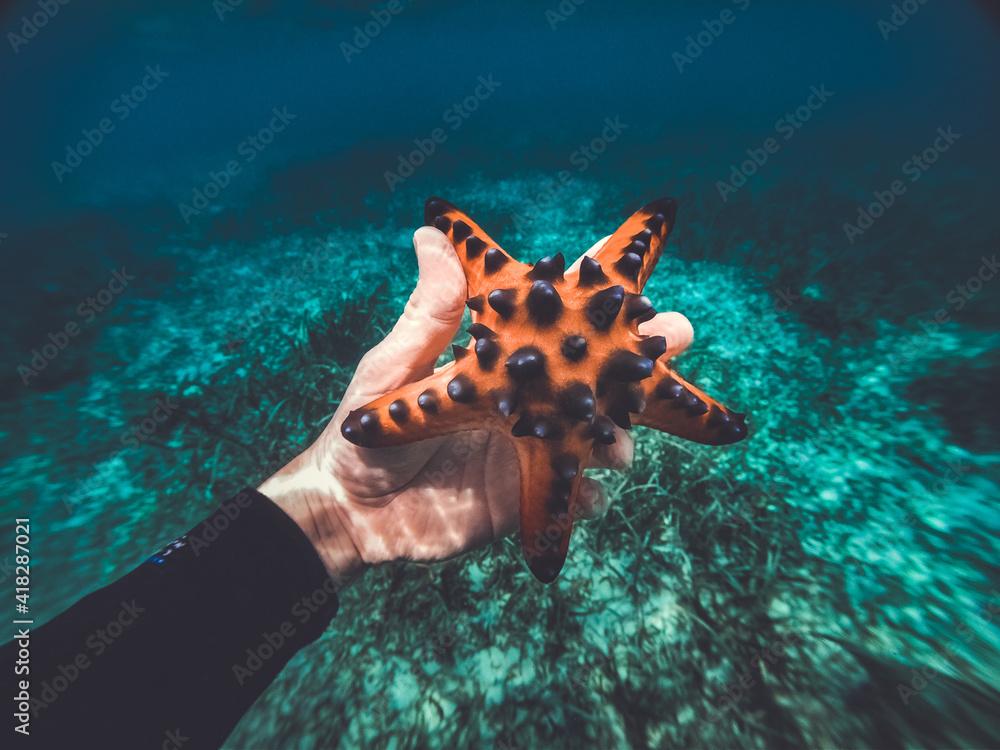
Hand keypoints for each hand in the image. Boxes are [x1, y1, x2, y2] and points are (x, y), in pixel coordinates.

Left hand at [260, 227, 694, 585]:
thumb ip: (426, 312)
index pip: (556, 323)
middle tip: (676, 336)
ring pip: (599, 434)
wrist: (351, 513)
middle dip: (644, 357)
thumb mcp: (391, 369)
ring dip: (623, 432)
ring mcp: (532, 449)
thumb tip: (429, 232)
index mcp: (499, 365)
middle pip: (598, 375)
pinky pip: (573, 497)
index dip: (599, 300)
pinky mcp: (528, 497)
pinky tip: (593, 494)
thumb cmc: (364, 433)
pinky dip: (588, 496)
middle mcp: (527, 401)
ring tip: (625, 438)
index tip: (636, 278)